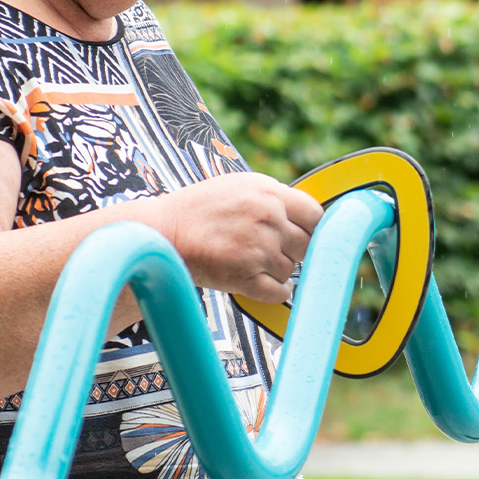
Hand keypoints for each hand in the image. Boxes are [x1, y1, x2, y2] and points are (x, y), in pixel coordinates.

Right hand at [148, 172, 321, 302]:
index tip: (303, 235)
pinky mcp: (245, 276)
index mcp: (268, 192)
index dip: (311, 228)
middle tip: (270, 250)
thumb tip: (305, 215)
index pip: (315, 215)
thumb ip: (273, 198)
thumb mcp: (238, 186)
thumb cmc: (197, 210)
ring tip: (251, 261)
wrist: (162, 232)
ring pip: (290, 270)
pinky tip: (257, 281)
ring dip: (275, 270)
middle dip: (292, 250)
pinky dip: (272, 291)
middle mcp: (267, 218)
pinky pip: (278, 292)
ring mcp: (257, 248)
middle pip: (306, 245)